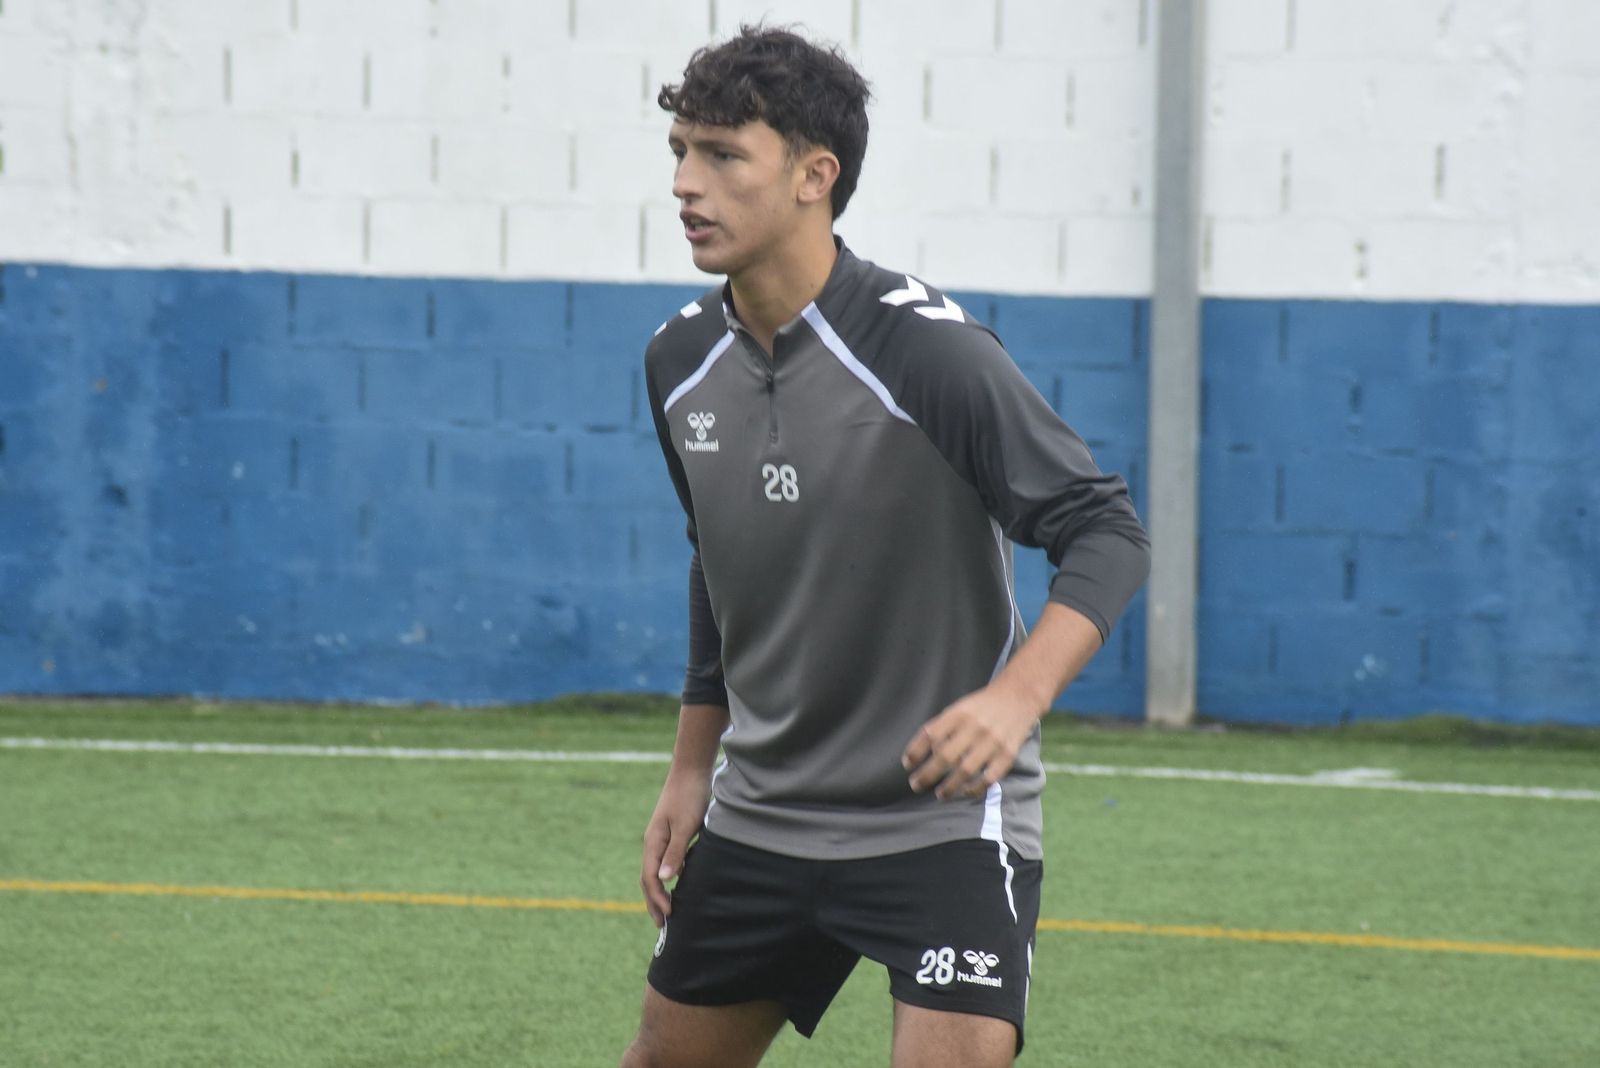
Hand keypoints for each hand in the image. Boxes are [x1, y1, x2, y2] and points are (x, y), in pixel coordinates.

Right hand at [639, 773, 710, 927]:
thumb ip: (674, 852)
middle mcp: (653, 842)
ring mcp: (661, 837)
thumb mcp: (685, 826)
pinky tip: (679, 883)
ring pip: (656, 871)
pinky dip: (668, 877)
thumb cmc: (689, 797)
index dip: (658, 898)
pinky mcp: (671, 833)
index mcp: (653, 842)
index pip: (650, 878)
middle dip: (654, 902)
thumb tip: (663, 880)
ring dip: (659, 891)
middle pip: (648, 878)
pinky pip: (665, 861)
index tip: (669, 915)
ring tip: (668, 909)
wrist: (691, 771)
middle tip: (662, 924)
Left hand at [901, 684, 1040, 800]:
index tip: (907, 765)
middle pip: (945, 756)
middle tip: (916, 785)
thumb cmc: (982, 706)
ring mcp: (992, 742)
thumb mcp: (959, 708)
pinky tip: (965, 792)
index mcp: (958, 713)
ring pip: (966, 770)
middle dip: (927, 774)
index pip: (930, 735)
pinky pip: (989, 778)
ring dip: (949, 786)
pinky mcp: (1007, 754)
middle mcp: (974, 727)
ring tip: (939, 794)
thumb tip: (917, 754)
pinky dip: (975, 788)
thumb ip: (941, 727)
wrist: (1019, 697)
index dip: (915, 751)